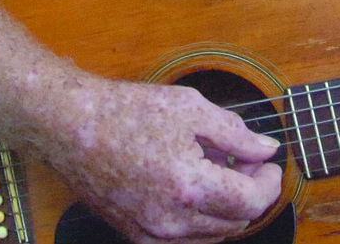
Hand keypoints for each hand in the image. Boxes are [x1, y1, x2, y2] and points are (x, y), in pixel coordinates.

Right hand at [50, 78, 282, 243]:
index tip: (269, 162)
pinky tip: (190, 183)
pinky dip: (199, 217)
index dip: (269, 182)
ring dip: (225, 206)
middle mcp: (172, 222)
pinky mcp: (137, 236)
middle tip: (245, 160)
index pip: (251, 202)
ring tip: (214, 167)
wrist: (70, 126)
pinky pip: (185, 239)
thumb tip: (266, 149)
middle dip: (250, 192)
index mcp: (189, 187)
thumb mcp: (189, 108)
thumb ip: (235, 133)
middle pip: (236, 223)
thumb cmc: (126, 111)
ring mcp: (153, 234)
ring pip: (212, 235)